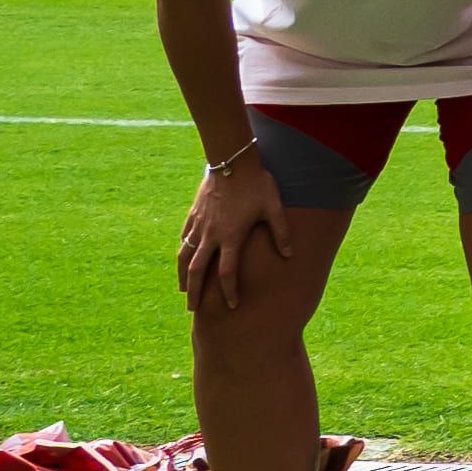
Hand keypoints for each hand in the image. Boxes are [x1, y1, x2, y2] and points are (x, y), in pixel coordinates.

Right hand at [174, 150, 293, 318]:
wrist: (231, 161)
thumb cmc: (257, 184)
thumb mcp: (273, 207)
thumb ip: (281, 232)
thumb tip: (289, 255)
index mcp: (231, 236)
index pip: (227, 272)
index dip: (229, 291)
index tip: (232, 305)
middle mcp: (211, 235)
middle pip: (198, 271)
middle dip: (195, 292)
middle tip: (193, 309)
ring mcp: (199, 225)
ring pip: (185, 257)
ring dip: (182, 276)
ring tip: (182, 291)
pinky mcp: (193, 215)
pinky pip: (184, 240)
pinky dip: (182, 254)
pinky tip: (183, 261)